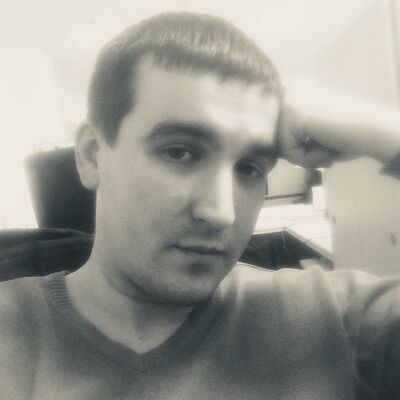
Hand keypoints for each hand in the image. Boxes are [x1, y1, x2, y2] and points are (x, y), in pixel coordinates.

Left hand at [277, 82, 399, 167]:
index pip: (275, 132)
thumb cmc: (347, 136)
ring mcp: (289, 100)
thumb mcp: (309, 132)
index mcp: (291, 91)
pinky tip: (327, 146)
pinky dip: (308, 158)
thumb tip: (266, 147)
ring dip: (305, 157)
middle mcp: (288, 91)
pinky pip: (289, 152)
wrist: (374, 132)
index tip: (322, 141)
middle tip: (327, 145)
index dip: (297, 147)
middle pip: (276, 140)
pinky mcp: (294, 115)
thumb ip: (287, 134)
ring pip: (281, 148)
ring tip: (328, 145)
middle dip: (301, 153)